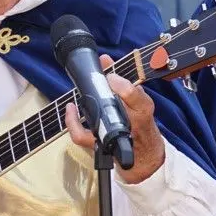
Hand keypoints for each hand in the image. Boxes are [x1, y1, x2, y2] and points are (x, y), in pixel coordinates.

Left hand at [66, 54, 165, 184]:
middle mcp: (131, 123)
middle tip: (98, 82)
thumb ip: (122, 80)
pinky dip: (72, 122)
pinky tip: (71, 109)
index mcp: (142, 108)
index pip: (134, 95)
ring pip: (98, 122)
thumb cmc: (141, 124)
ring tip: (80, 99)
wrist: (145, 156)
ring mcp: (116, 136)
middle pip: (114, 106)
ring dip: (85, 108)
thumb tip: (104, 59)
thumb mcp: (138, 100)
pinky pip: (82, 135)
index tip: (111, 76)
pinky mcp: (101, 145)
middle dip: (104, 92)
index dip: (119, 84)